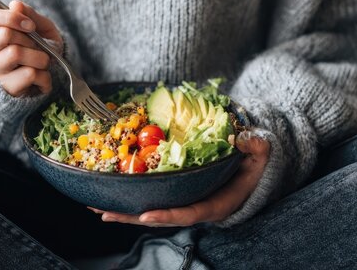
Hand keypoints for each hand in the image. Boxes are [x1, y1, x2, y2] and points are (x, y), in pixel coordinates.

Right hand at [0, 0, 62, 96]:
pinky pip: (29, 74)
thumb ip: (30, 14)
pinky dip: (45, 75)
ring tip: (43, 61)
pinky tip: (43, 76)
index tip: (30, 25)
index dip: (9, 17)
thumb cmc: (41, 46)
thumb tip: (15, 5)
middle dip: (31, 38)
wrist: (52, 76)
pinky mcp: (6, 87)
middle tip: (39, 46)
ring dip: (40, 56)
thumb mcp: (41, 26)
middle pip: (5, 34)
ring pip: (16, 53)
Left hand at [90, 131, 269, 226]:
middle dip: (132, 216)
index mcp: (216, 203)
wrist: (251, 165)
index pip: (189, 213)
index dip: (167, 215)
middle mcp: (196, 206)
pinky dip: (131, 196)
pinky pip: (152, 197)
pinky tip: (110, 193)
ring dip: (124, 209)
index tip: (145, 214)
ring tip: (96, 207)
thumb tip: (244, 138)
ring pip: (152, 210)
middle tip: (105, 212)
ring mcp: (185, 201)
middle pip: (161, 217)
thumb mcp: (260, 152)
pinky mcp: (177, 193)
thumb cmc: (255, 161)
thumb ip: (255, 145)